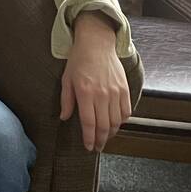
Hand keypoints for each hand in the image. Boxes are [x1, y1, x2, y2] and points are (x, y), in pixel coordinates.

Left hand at [60, 12, 131, 150]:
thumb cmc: (78, 60)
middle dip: (100, 140)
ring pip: (116, 121)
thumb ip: (66, 100)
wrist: (96, 44)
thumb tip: (64, 118)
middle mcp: (102, 94)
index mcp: (85, 92)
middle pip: (104, 125)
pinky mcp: (125, 89)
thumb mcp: (66, 79)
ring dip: (111, 133)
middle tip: (97, 147)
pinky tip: (114, 124)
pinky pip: (126, 112)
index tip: (89, 147)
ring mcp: (115, 92)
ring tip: (104, 137)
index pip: (89, 123)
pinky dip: (121, 121)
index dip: (89, 138)